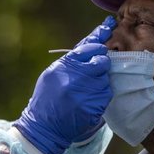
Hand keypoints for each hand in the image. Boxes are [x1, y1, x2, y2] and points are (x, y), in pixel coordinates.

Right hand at [14, 17, 115, 153]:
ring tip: (85, 90)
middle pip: (102, 60)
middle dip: (100, 62)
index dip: (99, 38)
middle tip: (94, 69)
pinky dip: (101, 94)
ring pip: (105, 77)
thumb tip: (93, 43)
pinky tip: (89, 99)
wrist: (44, 127)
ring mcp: (87, 92)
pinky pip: (106, 93)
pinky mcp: (95, 106)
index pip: (89, 46)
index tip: (109, 26)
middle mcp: (76, 77)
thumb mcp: (52, 74)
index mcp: (64, 66)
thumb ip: (71, 60)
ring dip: (100, 81)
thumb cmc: (47, 98)